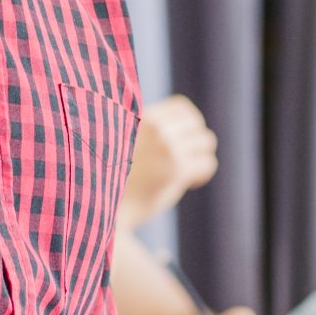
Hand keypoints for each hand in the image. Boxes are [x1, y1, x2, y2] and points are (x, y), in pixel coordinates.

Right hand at [121, 96, 218, 230]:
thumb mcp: (128, 139)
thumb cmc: (118, 177)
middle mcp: (156, 128)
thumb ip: (153, 128)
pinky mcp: (178, 169)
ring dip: (201, 157)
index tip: (181, 140)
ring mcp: (168, 147)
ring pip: (207, 142)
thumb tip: (191, 121)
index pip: (182, 106)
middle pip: (197, 125)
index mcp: (143, 117)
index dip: (188, 123)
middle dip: (196, 142)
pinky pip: (208, 163)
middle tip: (184, 160)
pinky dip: (203, 174)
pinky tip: (189, 183)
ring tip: (185, 173)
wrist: (106, 208)